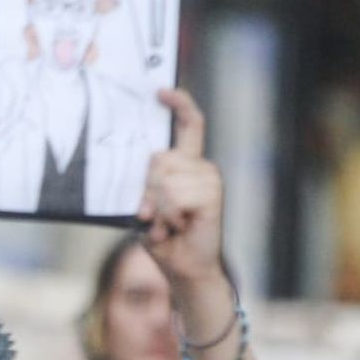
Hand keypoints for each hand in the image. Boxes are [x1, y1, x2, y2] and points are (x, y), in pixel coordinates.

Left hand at [137, 88, 225, 288]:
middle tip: (151, 214)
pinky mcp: (213, 195)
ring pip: (165, 178)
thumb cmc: (163, 237)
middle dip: (147, 188)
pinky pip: (176, 194)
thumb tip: (148, 165)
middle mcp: (201, 167)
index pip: (190, 125)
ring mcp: (209, 179)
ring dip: (158, 207)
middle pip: (160, 158)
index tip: (161, 91)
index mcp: (187, 165)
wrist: (185, 268)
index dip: (179, 104)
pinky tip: (178, 227)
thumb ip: (146, 184)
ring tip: (167, 223)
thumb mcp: (148, 206)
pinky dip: (169, 215)